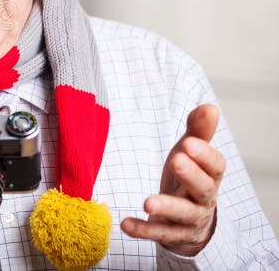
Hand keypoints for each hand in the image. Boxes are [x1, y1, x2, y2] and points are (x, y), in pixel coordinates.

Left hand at [121, 104, 225, 255]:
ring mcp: (190, 220)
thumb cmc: (188, 177)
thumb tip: (210, 107)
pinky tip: (125, 224)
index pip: (216, 166)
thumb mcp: (191, 153)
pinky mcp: (173, 235)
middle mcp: (204, 199)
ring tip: (147, 202)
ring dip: (166, 208)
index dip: (205, 155)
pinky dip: (143, 230)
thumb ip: (198, 131)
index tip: (188, 142)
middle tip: (176, 160)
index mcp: (210, 176)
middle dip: (191, 175)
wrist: (188, 219)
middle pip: (204, 189)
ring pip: (183, 215)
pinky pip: (160, 233)